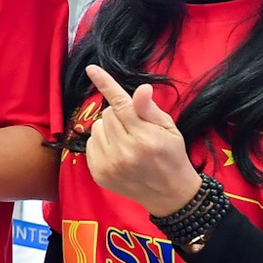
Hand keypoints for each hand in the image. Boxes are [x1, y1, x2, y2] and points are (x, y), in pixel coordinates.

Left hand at [81, 65, 203, 216]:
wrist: (169, 194)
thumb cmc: (172, 156)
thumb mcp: (169, 129)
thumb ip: (150, 110)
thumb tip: (141, 89)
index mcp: (145, 138)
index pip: (122, 104)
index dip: (106, 84)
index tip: (92, 69)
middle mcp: (125, 151)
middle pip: (108, 114)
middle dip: (120, 115)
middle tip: (134, 127)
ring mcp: (110, 164)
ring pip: (97, 127)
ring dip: (109, 129)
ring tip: (126, 140)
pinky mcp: (99, 174)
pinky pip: (90, 144)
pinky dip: (101, 143)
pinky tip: (117, 152)